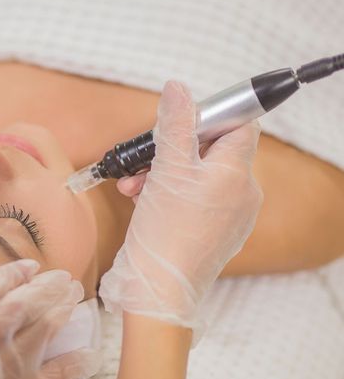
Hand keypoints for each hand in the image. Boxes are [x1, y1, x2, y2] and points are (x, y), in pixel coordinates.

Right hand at [99, 80, 262, 328]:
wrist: (159, 291)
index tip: (180, 122)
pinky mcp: (217, 233)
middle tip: (145, 160)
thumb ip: (175, 126)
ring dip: (165, 175)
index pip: (239, 125)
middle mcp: (243, 194)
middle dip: (173, 151)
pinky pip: (198, 201)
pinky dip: (173, 196)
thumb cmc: (164, 232)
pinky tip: (145, 204)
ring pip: (200, 178)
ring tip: (135, 188)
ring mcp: (232, 216)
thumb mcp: (166, 171)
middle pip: (213, 151)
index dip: (209, 116)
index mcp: (236, 174)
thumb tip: (178, 87)